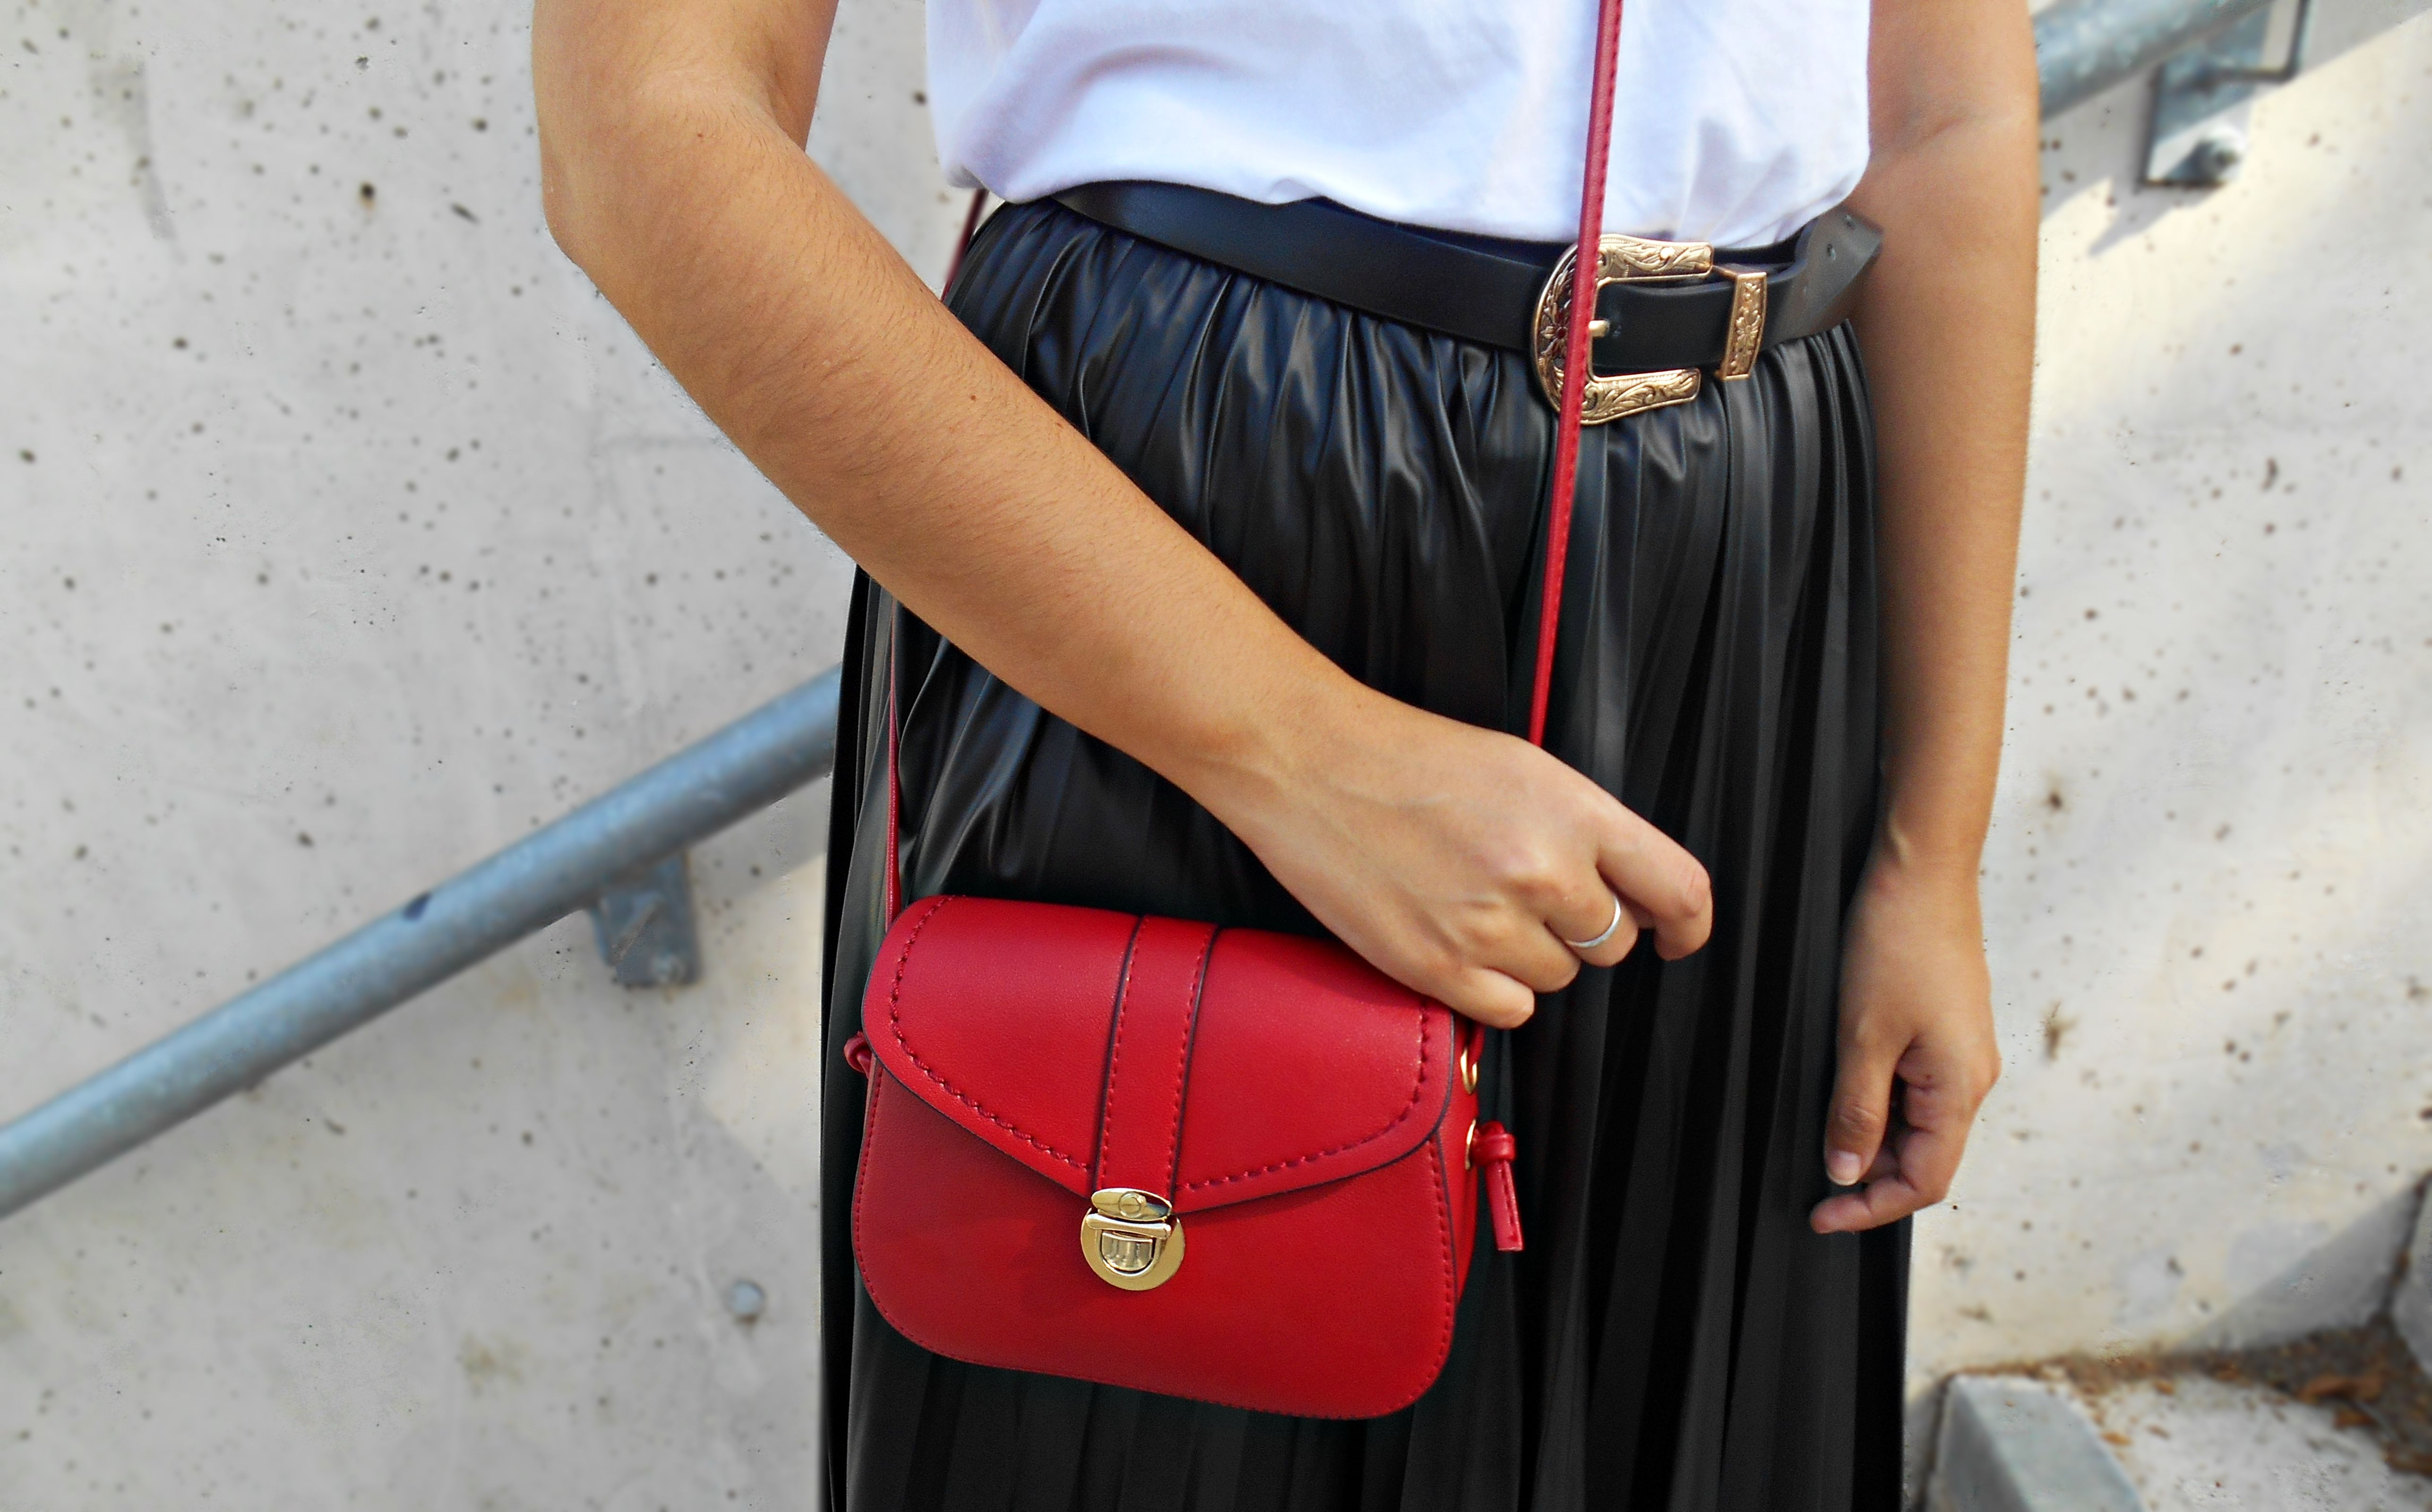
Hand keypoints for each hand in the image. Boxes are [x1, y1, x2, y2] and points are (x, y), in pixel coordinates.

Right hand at [1199, 686, 1712, 1028]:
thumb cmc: (1407, 756)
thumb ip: (1582, 829)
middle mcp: (1543, 870)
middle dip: (1580, 929)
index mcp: (1574, 811)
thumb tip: (1623, 892)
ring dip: (1529, 956)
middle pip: (1610, 943)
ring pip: (1558, 978)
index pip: (1677, 890)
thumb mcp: (1521, 767)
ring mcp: (1491, 924)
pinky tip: (1456, 940)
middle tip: (1524, 894)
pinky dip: (1492, 988)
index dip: (1688, 925)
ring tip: (1473, 904)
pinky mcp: (1438, 967)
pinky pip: (1510, 1010)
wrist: (1308, 761)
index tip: (1676, 937)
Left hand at [1809, 846, 2001, 1232]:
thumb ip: (1856, 1111)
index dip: (1872, 1207)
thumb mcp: (1862, 1037)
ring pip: (1919, 1124)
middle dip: (1870, 1178)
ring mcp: (1962, 1053)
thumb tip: (1846, 1171)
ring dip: (1874, 1140)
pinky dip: (1881, 1105)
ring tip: (1822, 1138)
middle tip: (1812, 1184)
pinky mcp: (1946, 1030)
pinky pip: (1918, 1089)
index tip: (1821, 1216)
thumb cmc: (1895, 945)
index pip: (1925, 1181)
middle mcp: (1971, 1078)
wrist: (1922, 873)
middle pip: (1925, 1158)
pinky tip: (1846, 1094)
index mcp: (1960, 1088)